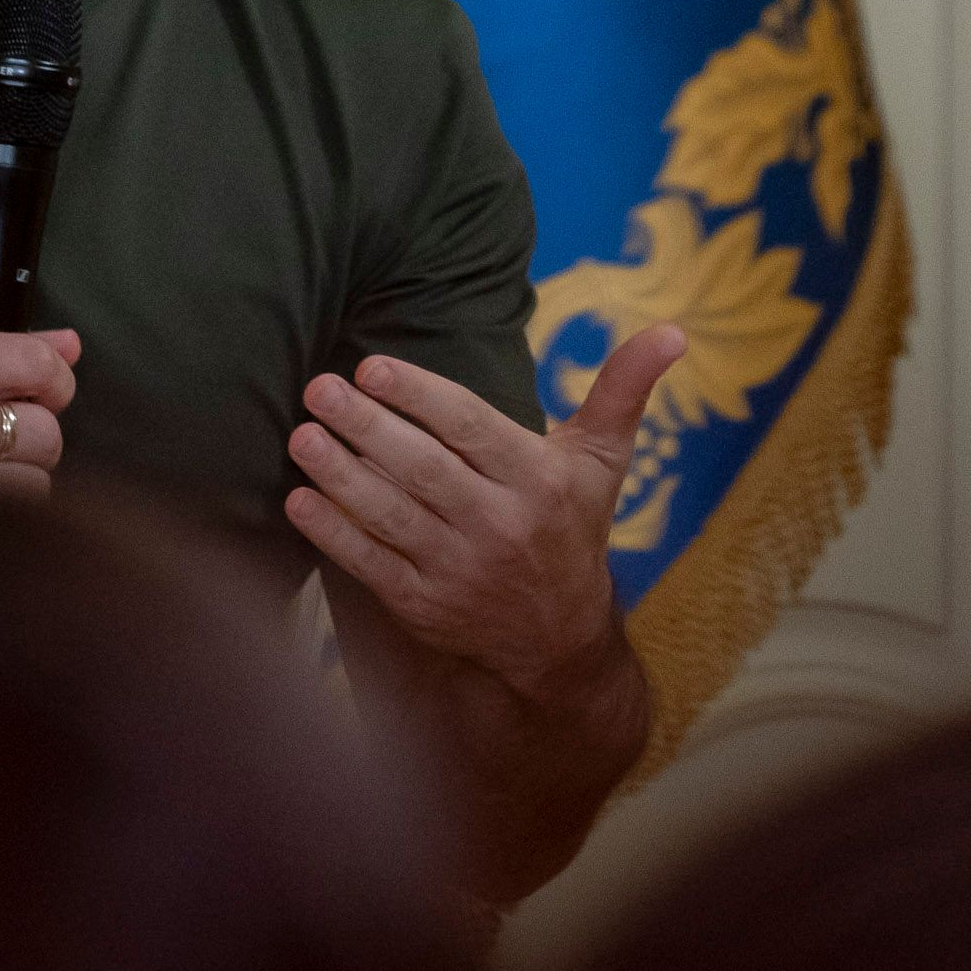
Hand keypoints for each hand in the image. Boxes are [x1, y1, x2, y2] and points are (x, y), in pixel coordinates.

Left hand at [283, 324, 685, 700]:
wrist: (560, 639)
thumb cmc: (572, 527)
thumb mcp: (601, 461)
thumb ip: (623, 390)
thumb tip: (673, 330)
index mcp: (537, 481)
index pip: (470, 428)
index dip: (419, 396)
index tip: (371, 367)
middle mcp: (499, 527)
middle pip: (422, 469)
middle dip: (365, 426)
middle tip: (317, 388)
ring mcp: (458, 570)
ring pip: (390, 515)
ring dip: (339, 475)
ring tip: (300, 435)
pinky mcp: (423, 607)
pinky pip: (370, 565)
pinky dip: (332, 534)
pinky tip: (297, 500)